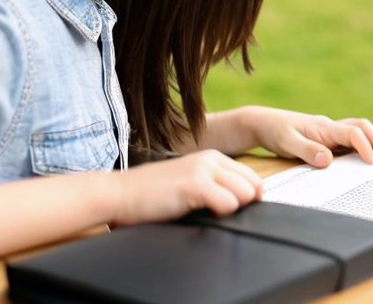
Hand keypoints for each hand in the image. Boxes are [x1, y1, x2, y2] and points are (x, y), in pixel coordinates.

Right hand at [111, 150, 261, 224]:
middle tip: (219, 213)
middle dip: (243, 204)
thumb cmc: (151, 194)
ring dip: (232, 209)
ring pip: (246, 193)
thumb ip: (214, 185)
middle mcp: (211, 159)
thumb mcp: (189, 182)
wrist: (119, 193)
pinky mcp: (195, 184)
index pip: (250, 176)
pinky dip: (221, 214)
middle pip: (253, 185)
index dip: (247, 197)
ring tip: (208, 213)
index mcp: (212, 157)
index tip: (232, 209)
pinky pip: (229, 203)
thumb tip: (241, 202)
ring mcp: (204, 170)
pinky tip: (201, 214)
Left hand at [244, 106, 372, 166]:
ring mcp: (330, 132)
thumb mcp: (286, 142)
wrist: (263, 123)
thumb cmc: (274, 131)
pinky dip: (364, 147)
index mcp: (323, 127)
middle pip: (363, 128)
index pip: (351, 133)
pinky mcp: (328, 139)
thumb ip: (306, 151)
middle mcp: (331, 127)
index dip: (365, 146)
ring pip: (359, 132)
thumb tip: (328, 160)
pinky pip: (351, 140)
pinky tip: (369, 159)